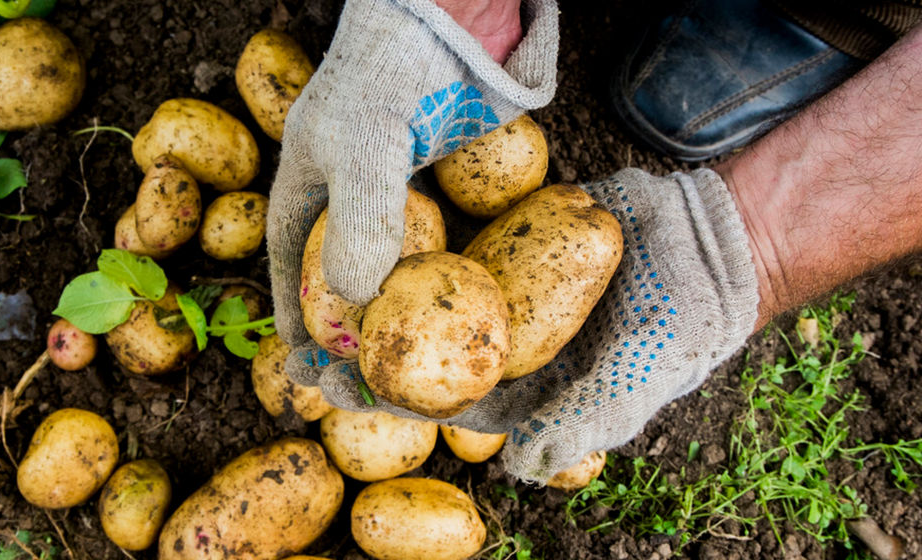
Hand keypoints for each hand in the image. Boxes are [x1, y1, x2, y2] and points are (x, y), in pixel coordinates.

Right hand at [266, 0, 558, 355]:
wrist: (450, 23)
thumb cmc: (391, 76)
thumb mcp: (367, 146)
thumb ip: (362, 218)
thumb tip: (358, 299)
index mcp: (306, 191)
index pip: (291, 268)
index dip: (296, 320)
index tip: (306, 366)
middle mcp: (347, 200)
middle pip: (340, 280)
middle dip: (349, 335)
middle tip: (366, 382)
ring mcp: (395, 196)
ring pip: (391, 272)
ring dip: (397, 320)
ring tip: (413, 369)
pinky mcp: (440, 191)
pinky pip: (438, 250)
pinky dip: (442, 286)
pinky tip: (459, 317)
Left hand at [286, 168, 759, 482]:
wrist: (712, 248)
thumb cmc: (675, 329)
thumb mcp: (629, 385)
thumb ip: (575, 425)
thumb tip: (514, 466)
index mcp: (521, 389)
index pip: (437, 400)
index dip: (381, 397)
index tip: (329, 385)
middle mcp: (503, 341)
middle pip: (418, 347)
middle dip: (363, 345)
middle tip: (306, 335)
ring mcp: (505, 288)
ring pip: (428, 292)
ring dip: (377, 289)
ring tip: (319, 279)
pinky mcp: (513, 239)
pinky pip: (460, 238)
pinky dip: (418, 234)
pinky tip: (370, 222)